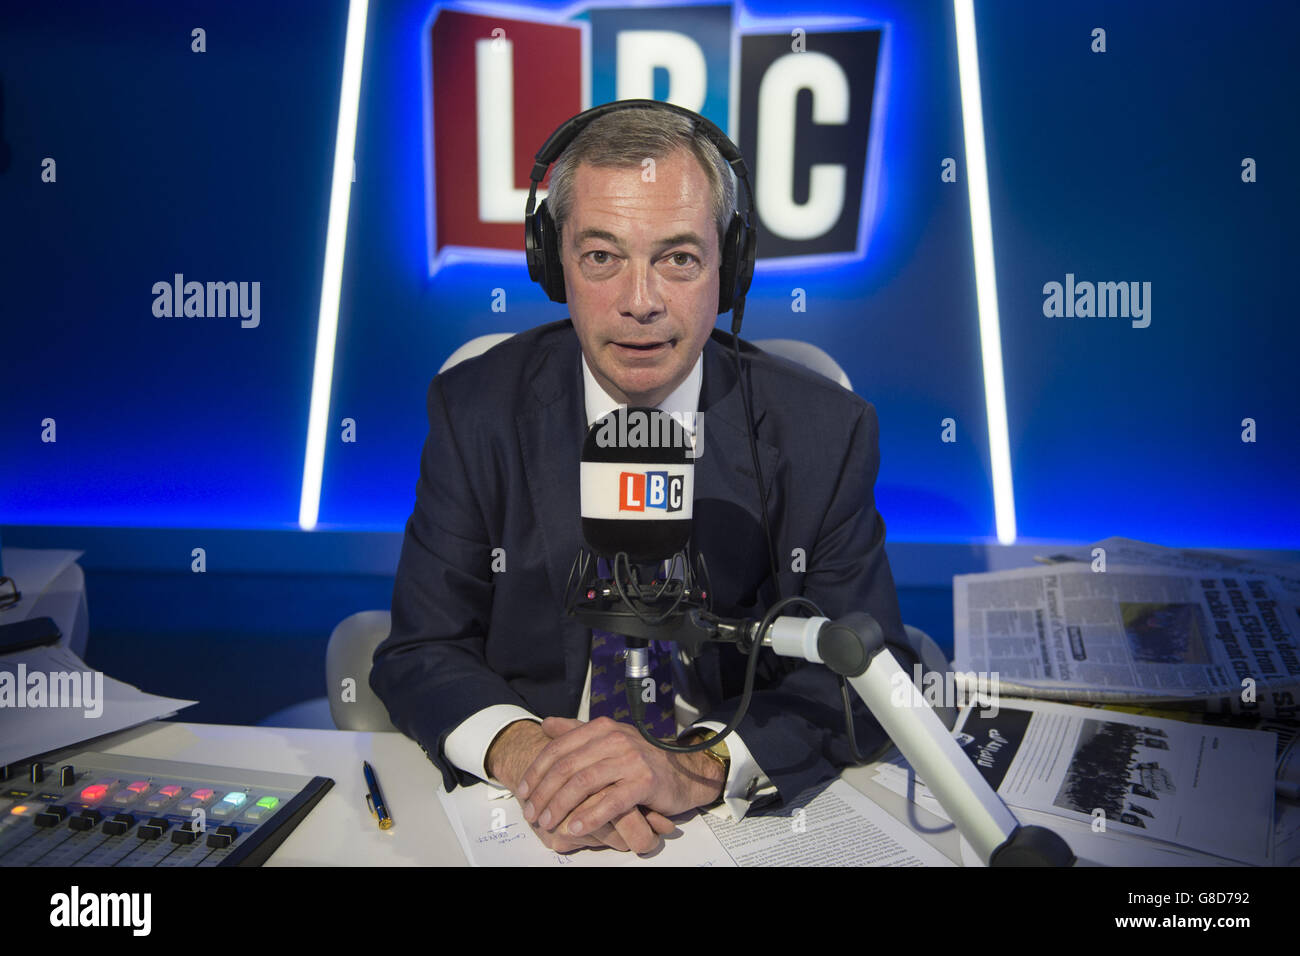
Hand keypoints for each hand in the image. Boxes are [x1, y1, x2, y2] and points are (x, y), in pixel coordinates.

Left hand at [486, 719, 676, 853]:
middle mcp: (615, 739)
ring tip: (547, 823)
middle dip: (543, 792)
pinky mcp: (644, 781)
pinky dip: (589, 816)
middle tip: (531, 813)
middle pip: (566, 767)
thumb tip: (546, 724)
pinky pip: (610, 801)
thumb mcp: (610, 740)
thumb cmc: (643, 761)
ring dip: (560, 806)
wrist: (686, 773)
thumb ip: (577, 732)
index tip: (522, 791)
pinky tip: (575, 828)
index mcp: (602, 728)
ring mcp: (631, 759)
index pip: (559, 748)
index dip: (536, 771)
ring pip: (583, 783)